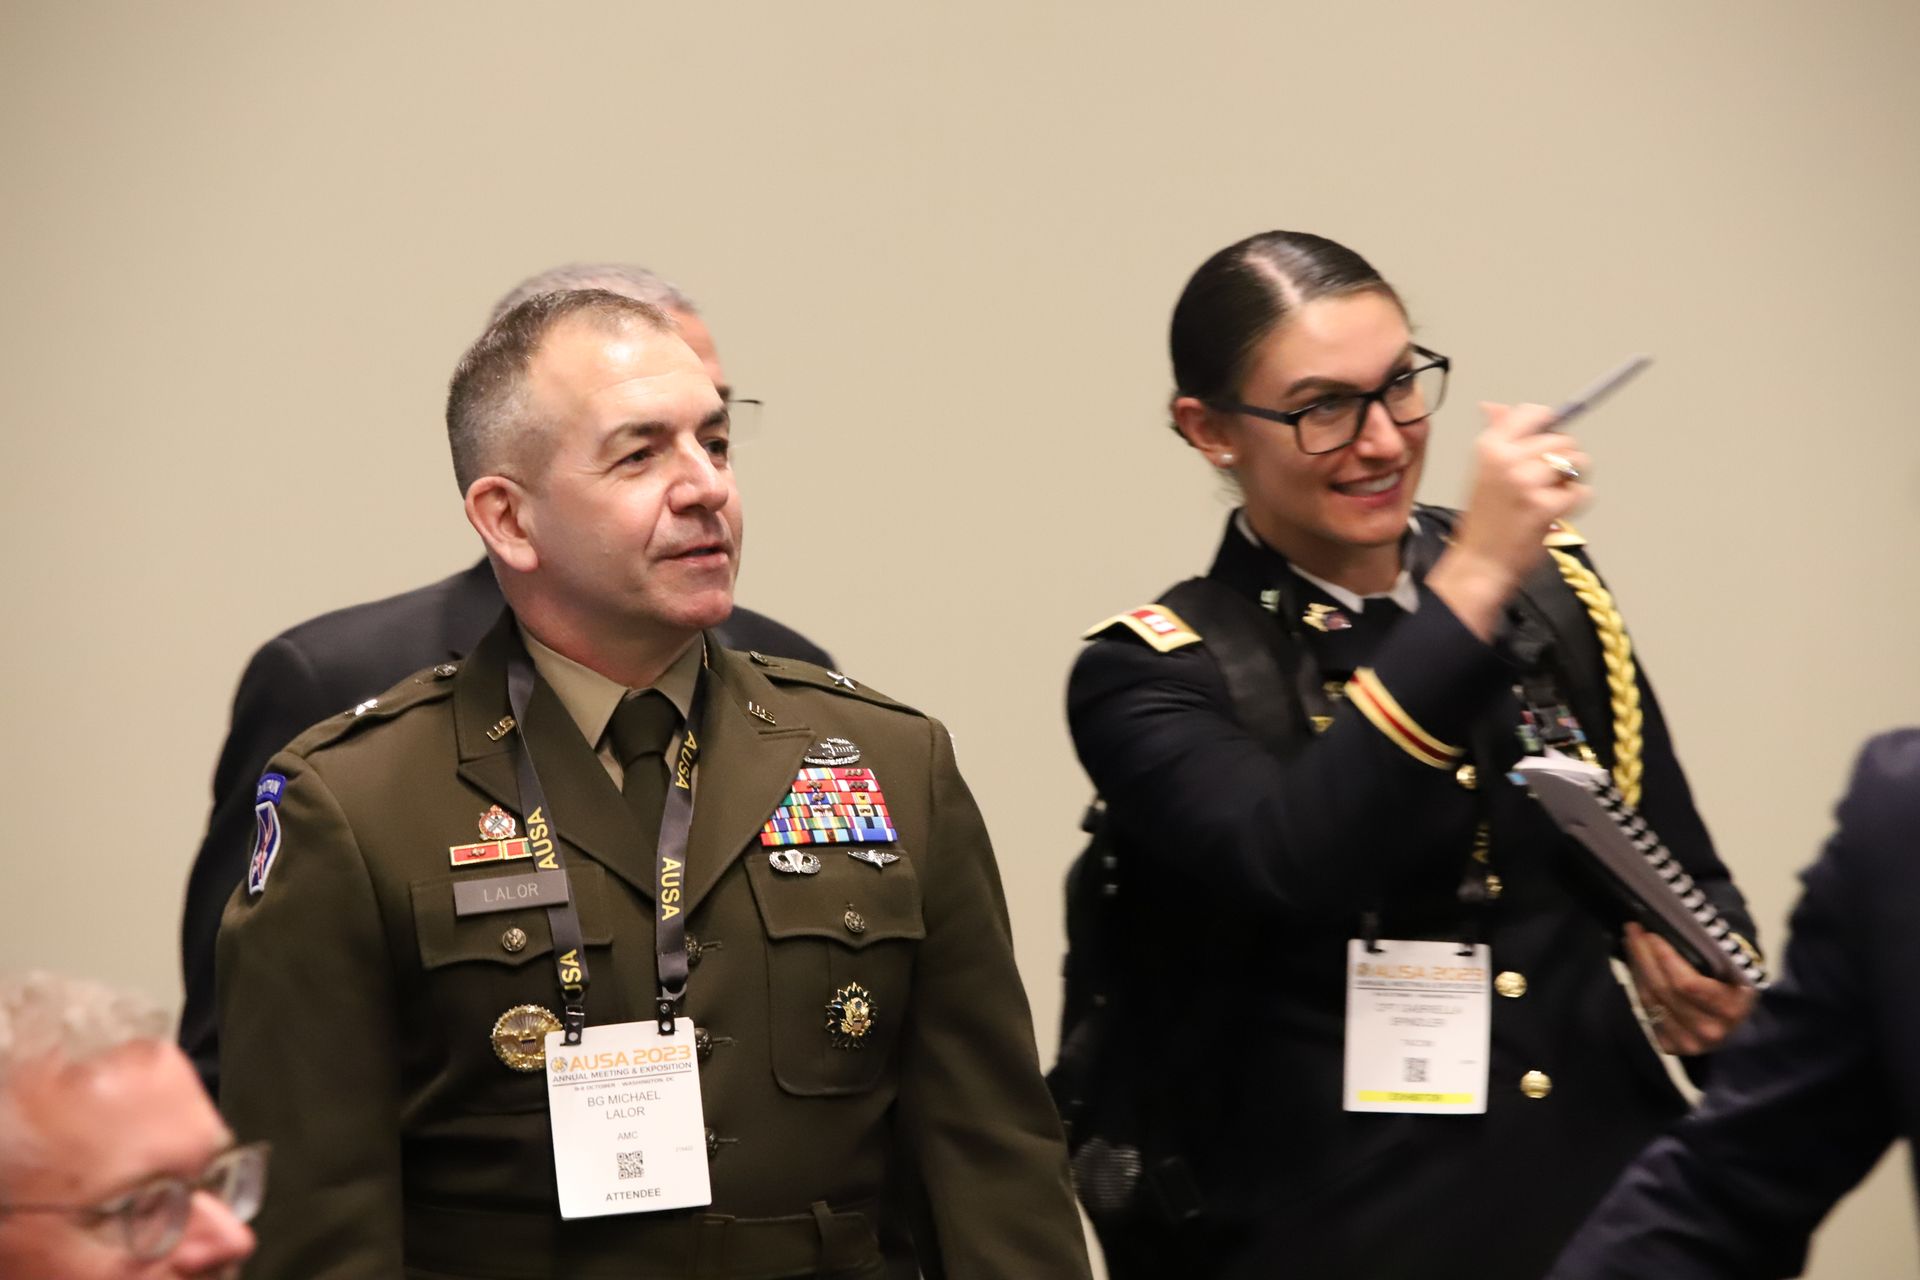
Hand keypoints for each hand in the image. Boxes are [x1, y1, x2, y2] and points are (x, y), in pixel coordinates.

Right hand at [1426, 402, 1590, 640]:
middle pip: (1563, 440)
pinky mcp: (1545, 506)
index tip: (1548, 443)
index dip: (1549, 425)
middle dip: (1565, 460)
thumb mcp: (1483, 471)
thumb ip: (1497, 436)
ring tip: (1552, 497)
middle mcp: (1507, 459)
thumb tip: (1494, 406)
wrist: (1480, 563)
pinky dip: (1575, 505)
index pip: (1533, 413)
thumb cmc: (1485, 520)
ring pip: (1577, 463)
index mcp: (1490, 446)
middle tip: (1547, 483)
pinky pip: (1582, 493)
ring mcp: (1527, 483)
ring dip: (1573, 481)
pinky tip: (1554, 515)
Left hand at [1623, 922, 1756, 1054]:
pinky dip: (1637, 984)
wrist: (1732, 1021)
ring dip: (1636, 966)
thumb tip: (1674, 925)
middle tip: (1633, 929)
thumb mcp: (1733, 967)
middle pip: (1664, 990)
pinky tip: (1635, 965)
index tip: (1651, 933)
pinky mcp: (1670, 1047)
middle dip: (1644, 955)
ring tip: (1631, 941)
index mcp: (1732, 1008)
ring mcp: (1689, 1043)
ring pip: (1650, 999)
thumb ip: (1711, 952)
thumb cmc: (1731, 984)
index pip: (1688, 984)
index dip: (1665, 957)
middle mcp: (1711, 1031)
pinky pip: (1645, 1010)